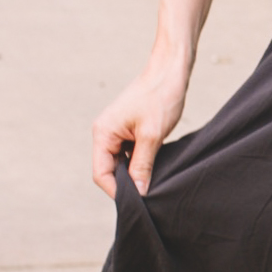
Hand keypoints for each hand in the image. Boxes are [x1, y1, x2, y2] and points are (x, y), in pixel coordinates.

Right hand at [91, 52, 189, 197]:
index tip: (138, 201)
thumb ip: (142, 166)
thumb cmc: (160, 97)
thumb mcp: (152, 136)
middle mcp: (105, 133)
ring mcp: (116, 131)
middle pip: (109, 170)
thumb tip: (138, 192)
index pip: (101, 174)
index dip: (118, 191)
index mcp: (103, 133)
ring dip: (134, 173)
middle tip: (148, 194)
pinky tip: (154, 167)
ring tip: (153, 181)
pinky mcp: (129, 130)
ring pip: (120, 163)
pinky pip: (129, 154)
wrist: (171, 70)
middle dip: (127, 184)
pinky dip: (140, 162)